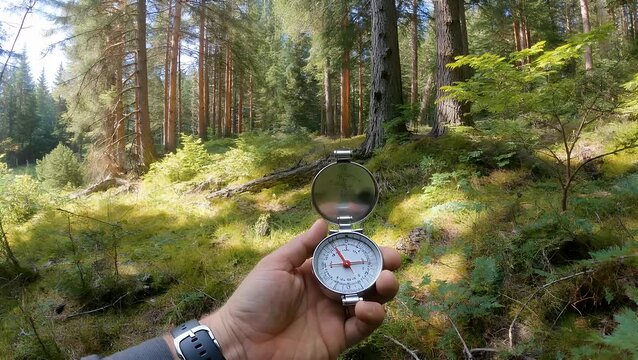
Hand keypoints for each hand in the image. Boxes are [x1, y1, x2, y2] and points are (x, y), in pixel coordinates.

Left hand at [200, 219, 400, 359]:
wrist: (243, 342)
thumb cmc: (254, 300)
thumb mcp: (275, 265)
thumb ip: (302, 245)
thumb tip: (323, 222)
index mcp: (315, 272)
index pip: (348, 257)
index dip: (365, 251)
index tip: (378, 245)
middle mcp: (330, 292)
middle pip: (366, 278)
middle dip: (383, 268)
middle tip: (391, 262)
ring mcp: (335, 315)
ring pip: (372, 301)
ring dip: (384, 290)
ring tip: (383, 283)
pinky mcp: (339, 338)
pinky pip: (364, 326)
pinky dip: (372, 316)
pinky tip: (365, 308)